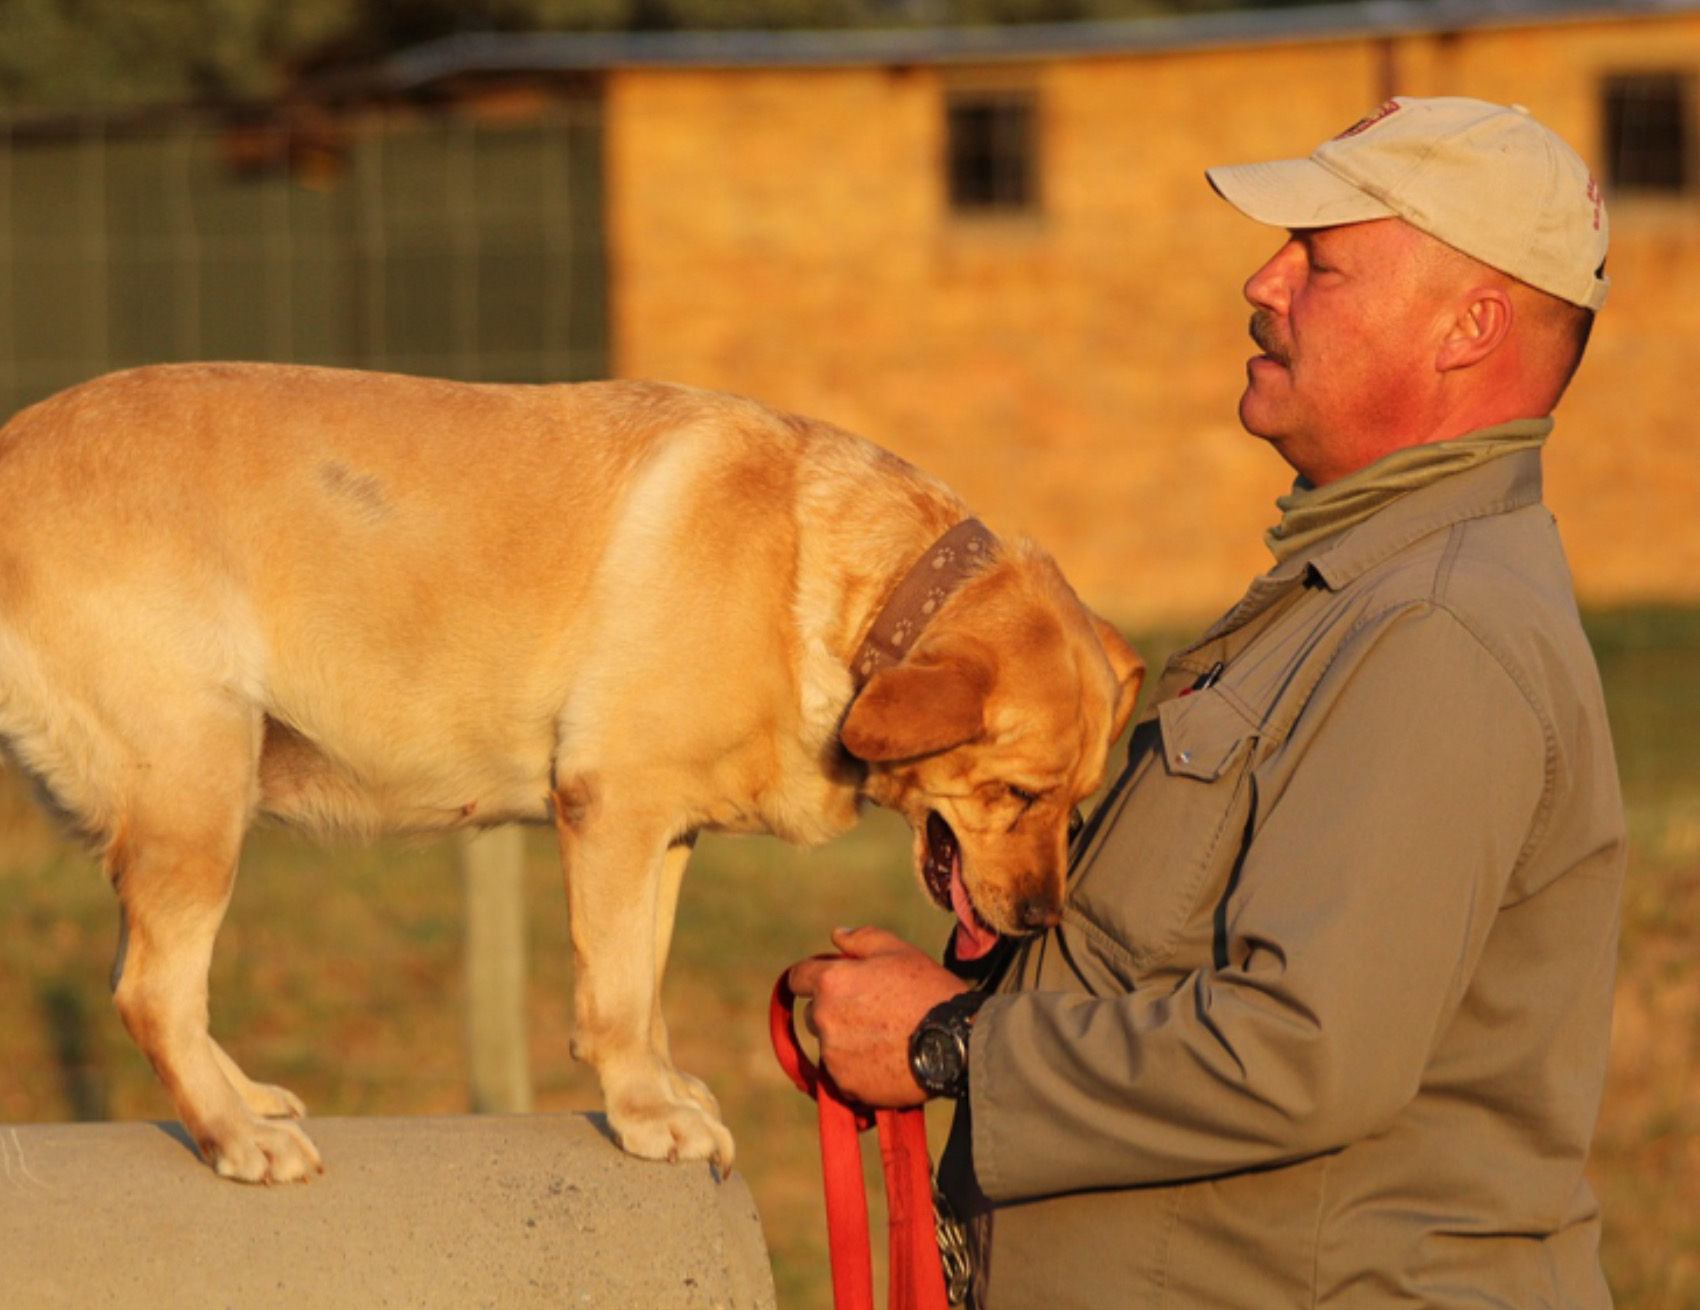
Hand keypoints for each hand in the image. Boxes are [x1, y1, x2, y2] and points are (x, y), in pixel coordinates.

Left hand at [786, 926, 970, 1107]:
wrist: (956, 1041)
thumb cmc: (927, 989)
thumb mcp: (898, 951)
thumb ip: (861, 940)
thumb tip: (836, 935)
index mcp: (831, 981)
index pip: (798, 978)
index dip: (811, 977)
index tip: (826, 982)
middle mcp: (823, 1018)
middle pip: (815, 1014)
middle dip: (834, 1011)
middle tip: (872, 1013)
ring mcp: (833, 1055)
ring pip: (830, 1046)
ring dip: (847, 1042)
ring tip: (885, 1040)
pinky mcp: (846, 1085)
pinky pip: (844, 1075)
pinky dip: (859, 1070)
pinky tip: (887, 1062)